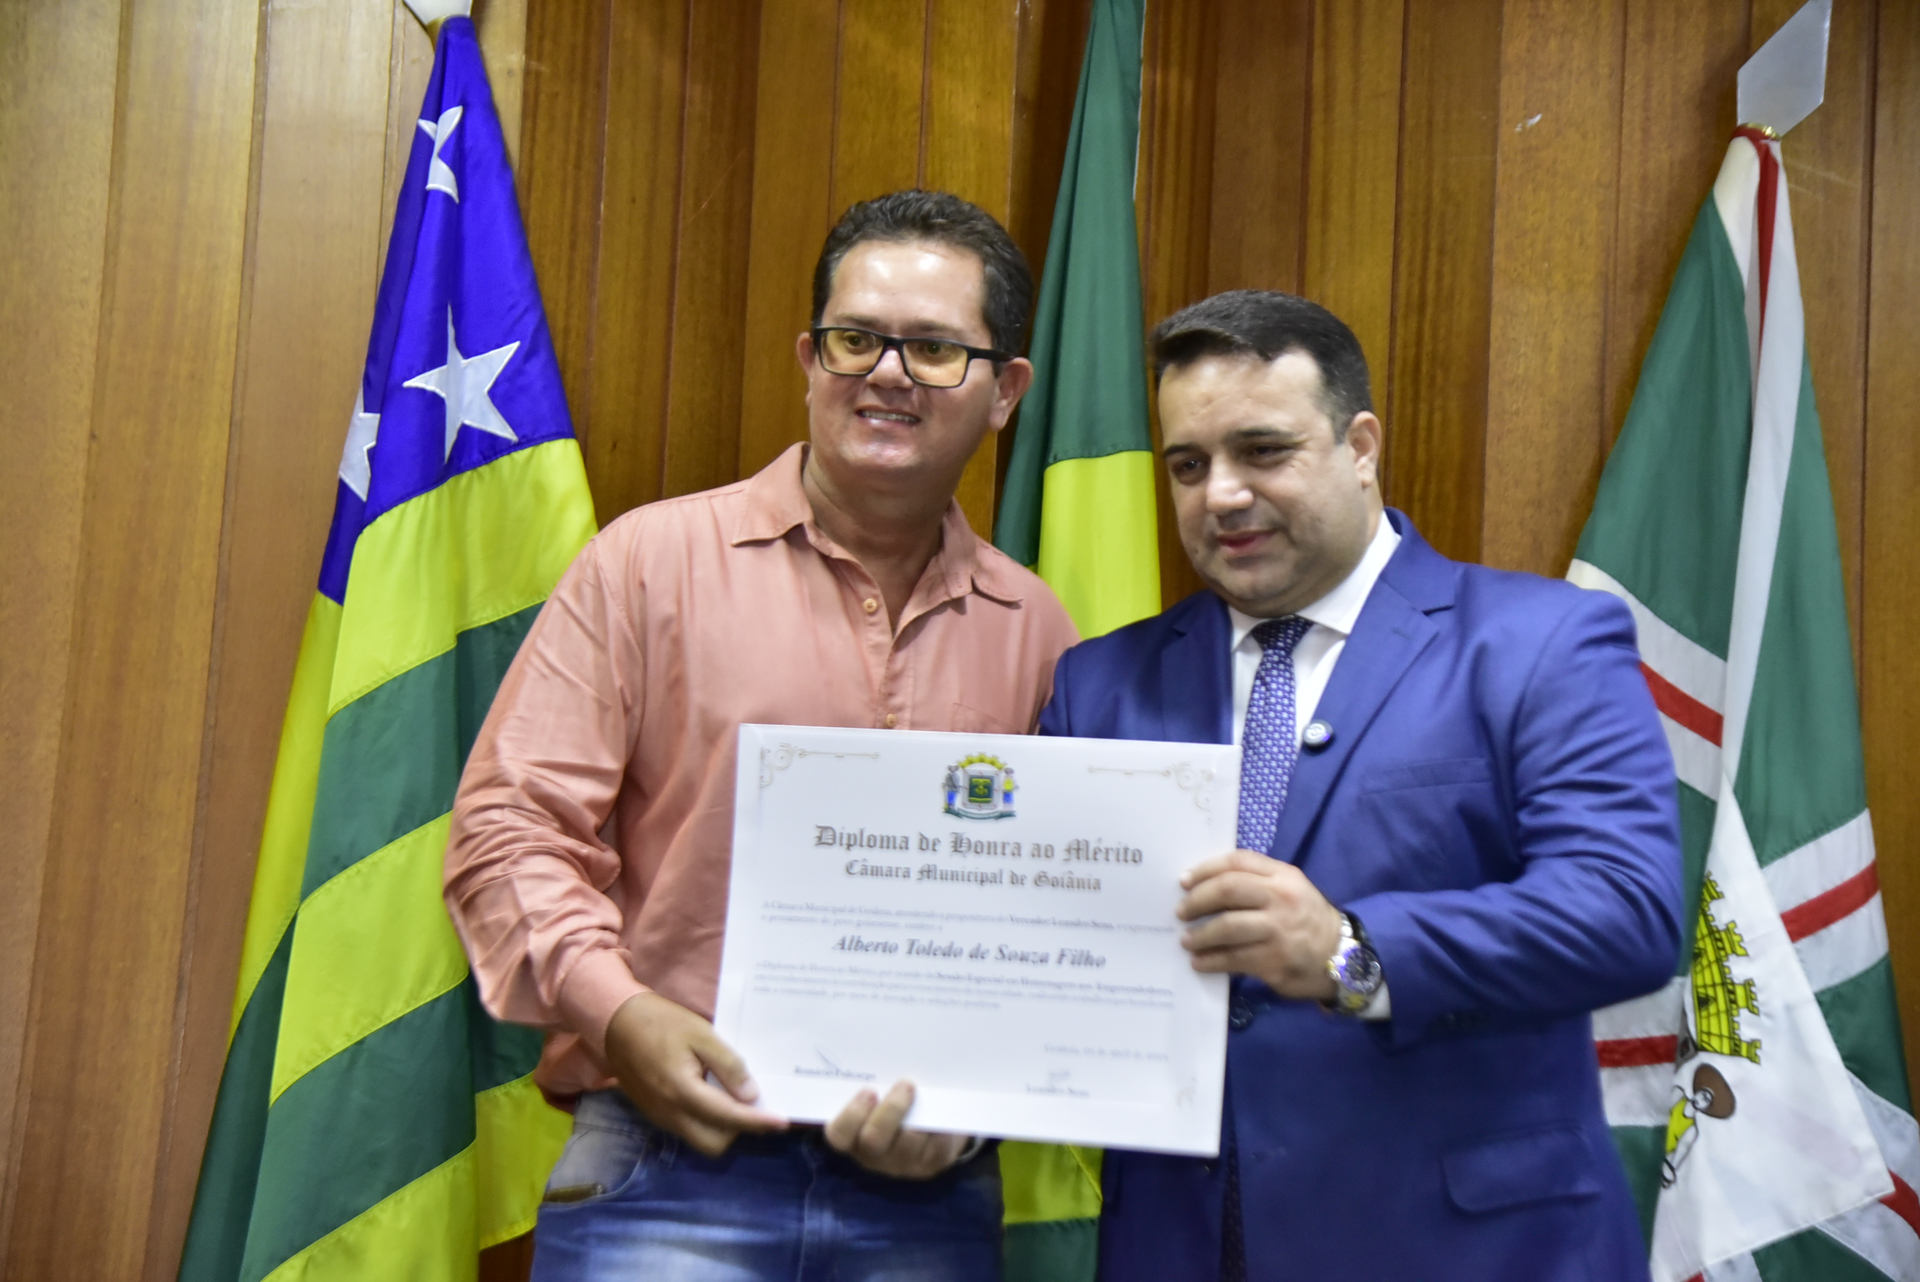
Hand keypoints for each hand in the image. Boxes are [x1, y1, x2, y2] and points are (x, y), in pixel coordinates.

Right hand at [603, 991, 786, 1155]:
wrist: (617, 1023)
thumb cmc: (662, 1023)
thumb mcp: (701, 1034)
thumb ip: (728, 1065)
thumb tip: (751, 1096)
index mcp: (682, 1092)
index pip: (728, 1118)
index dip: (757, 1122)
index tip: (782, 1122)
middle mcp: (670, 1114)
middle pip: (714, 1143)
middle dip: (738, 1130)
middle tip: (755, 1105)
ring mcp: (661, 1117)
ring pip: (700, 1139)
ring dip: (722, 1127)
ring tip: (736, 1097)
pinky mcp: (656, 1114)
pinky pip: (687, 1129)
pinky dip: (706, 1120)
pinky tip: (715, 1095)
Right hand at [824, 1080, 970, 1178]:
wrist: (928, 1131)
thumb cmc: (893, 1107)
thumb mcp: (878, 1098)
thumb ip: (875, 1085)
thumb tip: (883, 1051)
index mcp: (853, 1137)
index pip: (839, 1135)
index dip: (851, 1115)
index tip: (869, 1090)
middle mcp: (874, 1156)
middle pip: (874, 1140)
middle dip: (891, 1110)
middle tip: (905, 1084)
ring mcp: (903, 1163)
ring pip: (909, 1143)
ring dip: (918, 1115)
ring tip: (925, 1093)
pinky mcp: (931, 1164)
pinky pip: (936, 1147)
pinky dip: (940, 1128)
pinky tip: (941, 1110)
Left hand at [1178, 849, 1342, 999]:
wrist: (1341, 955)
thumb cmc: (1304, 918)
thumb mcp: (1289, 888)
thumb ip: (1256, 881)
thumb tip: (1204, 885)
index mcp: (1282, 876)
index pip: (1237, 862)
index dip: (1205, 870)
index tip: (1184, 881)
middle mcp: (1281, 899)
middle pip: (1228, 890)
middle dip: (1197, 901)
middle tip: (1181, 912)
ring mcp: (1278, 931)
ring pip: (1227, 927)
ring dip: (1200, 935)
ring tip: (1187, 941)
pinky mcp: (1274, 961)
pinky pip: (1233, 959)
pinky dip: (1211, 961)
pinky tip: (1200, 962)